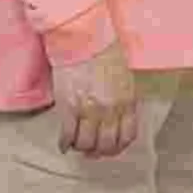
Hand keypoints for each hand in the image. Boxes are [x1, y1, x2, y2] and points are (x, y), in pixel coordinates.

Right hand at [51, 41, 138, 157]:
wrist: (85, 40)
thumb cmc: (107, 55)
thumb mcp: (125, 79)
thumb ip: (124, 101)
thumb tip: (118, 120)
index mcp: (127, 101)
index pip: (127, 136)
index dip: (118, 147)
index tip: (111, 148)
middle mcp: (110, 109)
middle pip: (106, 145)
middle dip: (99, 152)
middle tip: (93, 150)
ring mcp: (89, 109)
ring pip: (86, 144)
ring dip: (82, 148)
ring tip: (78, 144)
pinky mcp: (69, 107)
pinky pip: (67, 135)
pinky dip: (65, 144)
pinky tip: (64, 144)